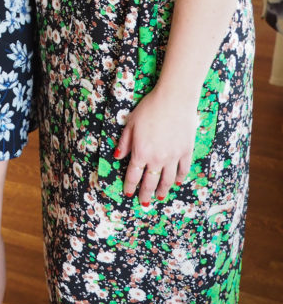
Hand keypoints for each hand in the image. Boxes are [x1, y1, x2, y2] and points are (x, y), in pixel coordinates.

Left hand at [114, 85, 197, 205]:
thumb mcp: (131, 123)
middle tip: (143, 202)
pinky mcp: (186, 152)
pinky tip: (177, 182)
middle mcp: (157, 159)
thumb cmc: (149, 108)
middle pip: (150, 182)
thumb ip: (124, 143)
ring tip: (159, 197)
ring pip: (168, 180)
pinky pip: (183, 170)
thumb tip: (118, 157)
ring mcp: (173, 157)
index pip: (134, 175)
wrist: (174, 100)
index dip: (130, 185)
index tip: (128, 193)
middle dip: (145, 194)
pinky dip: (179, 178)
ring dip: (162, 190)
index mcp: (141, 152)